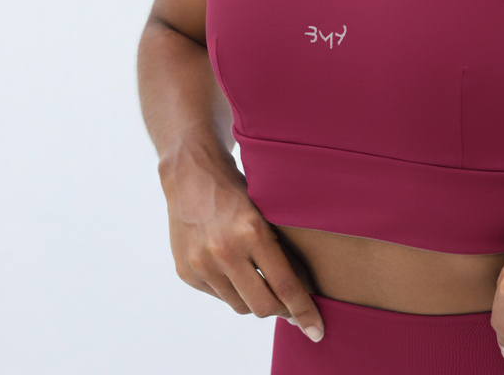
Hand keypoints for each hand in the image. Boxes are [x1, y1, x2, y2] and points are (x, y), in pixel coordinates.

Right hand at [159, 138, 324, 341]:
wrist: (191, 173)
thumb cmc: (239, 187)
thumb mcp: (267, 210)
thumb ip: (280, 246)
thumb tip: (301, 289)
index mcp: (252, 231)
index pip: (286, 284)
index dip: (304, 311)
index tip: (317, 330)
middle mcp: (225, 250)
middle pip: (262, 305)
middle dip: (282, 311)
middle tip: (293, 307)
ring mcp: (202, 263)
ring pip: (240, 305)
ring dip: (256, 300)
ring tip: (263, 282)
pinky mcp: (186, 271)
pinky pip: (219, 296)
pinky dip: (232, 290)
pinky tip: (236, 270)